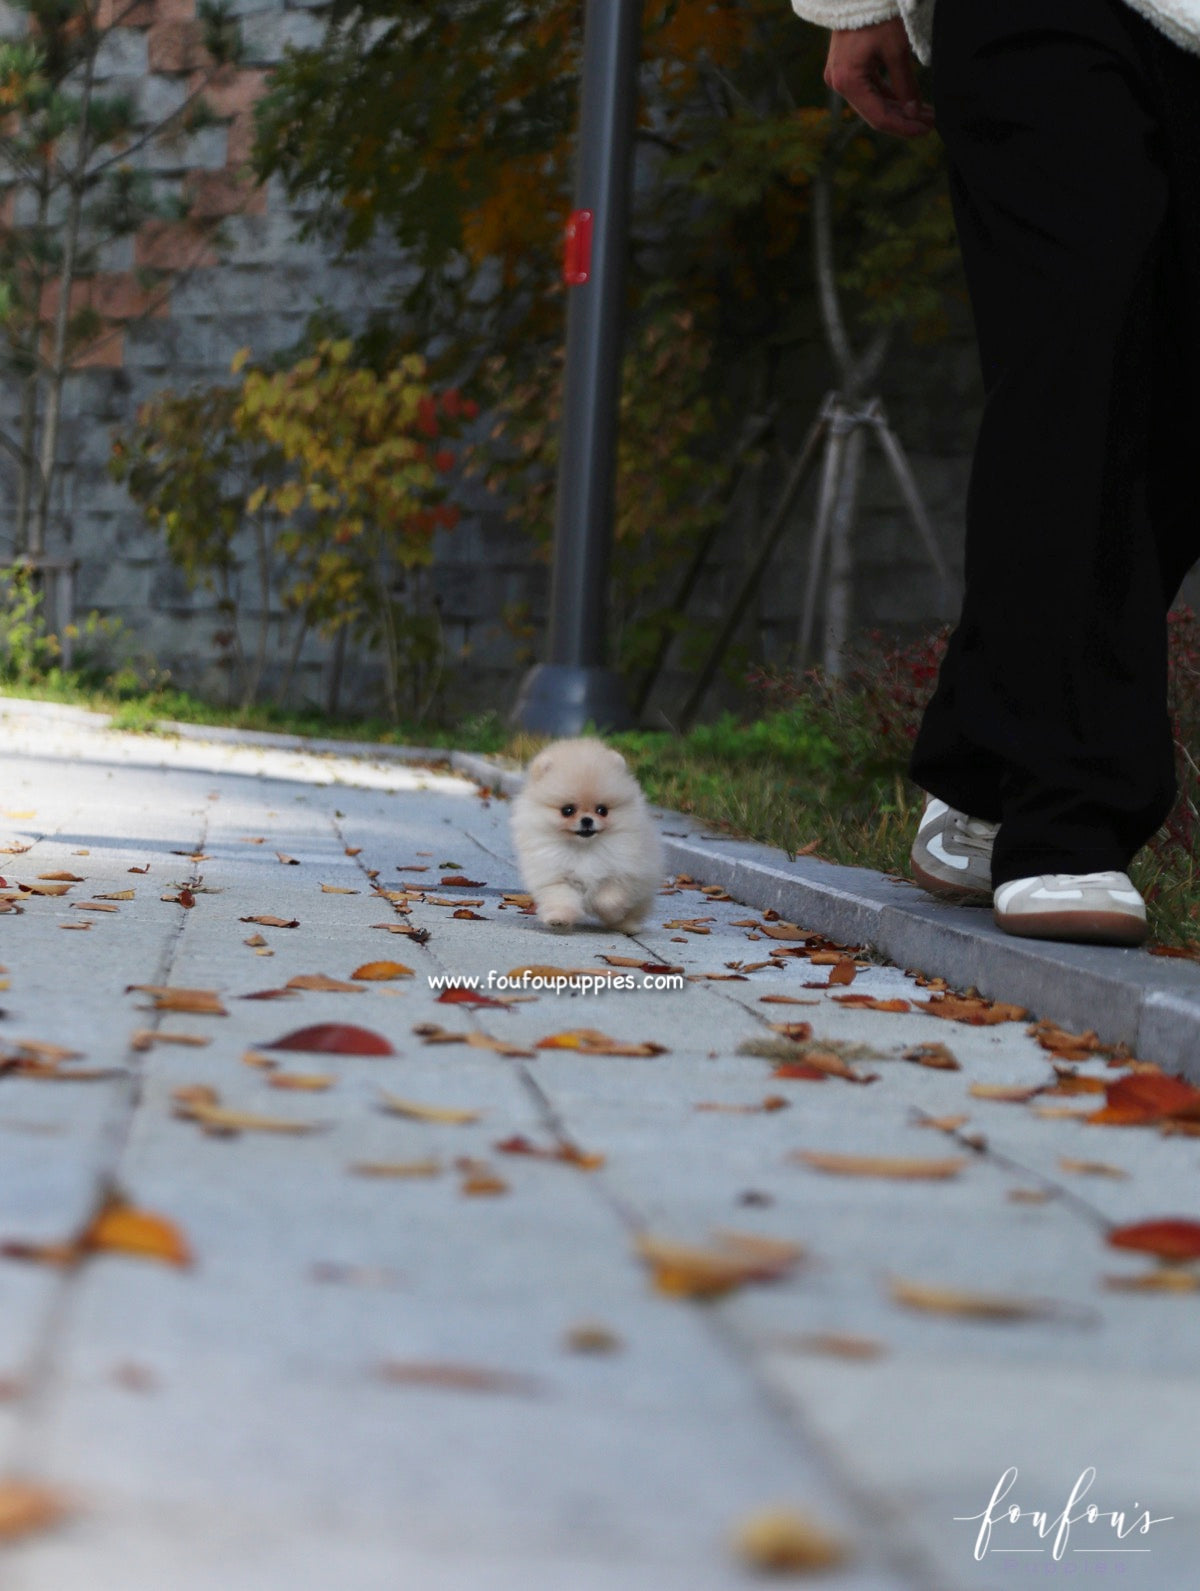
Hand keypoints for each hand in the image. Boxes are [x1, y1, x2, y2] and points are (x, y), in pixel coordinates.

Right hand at [824, 19, 935, 138]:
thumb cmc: (877, 12)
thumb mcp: (896, 49)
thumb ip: (905, 84)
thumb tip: (914, 113)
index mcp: (847, 81)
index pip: (878, 116)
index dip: (904, 127)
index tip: (926, 130)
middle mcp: (838, 83)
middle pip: (875, 113)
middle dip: (904, 120)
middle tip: (930, 123)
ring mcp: (840, 76)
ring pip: (873, 103)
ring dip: (898, 110)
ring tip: (924, 114)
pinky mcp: (846, 68)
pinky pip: (869, 89)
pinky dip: (889, 96)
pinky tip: (908, 102)